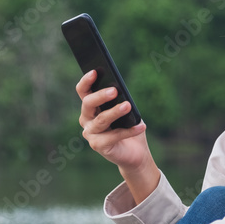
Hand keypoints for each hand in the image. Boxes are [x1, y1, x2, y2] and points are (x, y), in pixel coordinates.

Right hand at [76, 70, 159, 201]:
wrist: (135, 152)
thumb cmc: (128, 126)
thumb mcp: (126, 109)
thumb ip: (121, 99)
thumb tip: (120, 90)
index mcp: (90, 107)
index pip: (83, 91)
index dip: (86, 81)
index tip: (95, 71)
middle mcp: (86, 119)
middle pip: (88, 103)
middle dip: (100, 96)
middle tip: (114, 91)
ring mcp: (90, 133)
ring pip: (101, 120)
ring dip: (115, 112)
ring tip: (128, 105)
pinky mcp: (98, 146)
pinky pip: (114, 136)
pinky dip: (130, 131)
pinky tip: (141, 126)